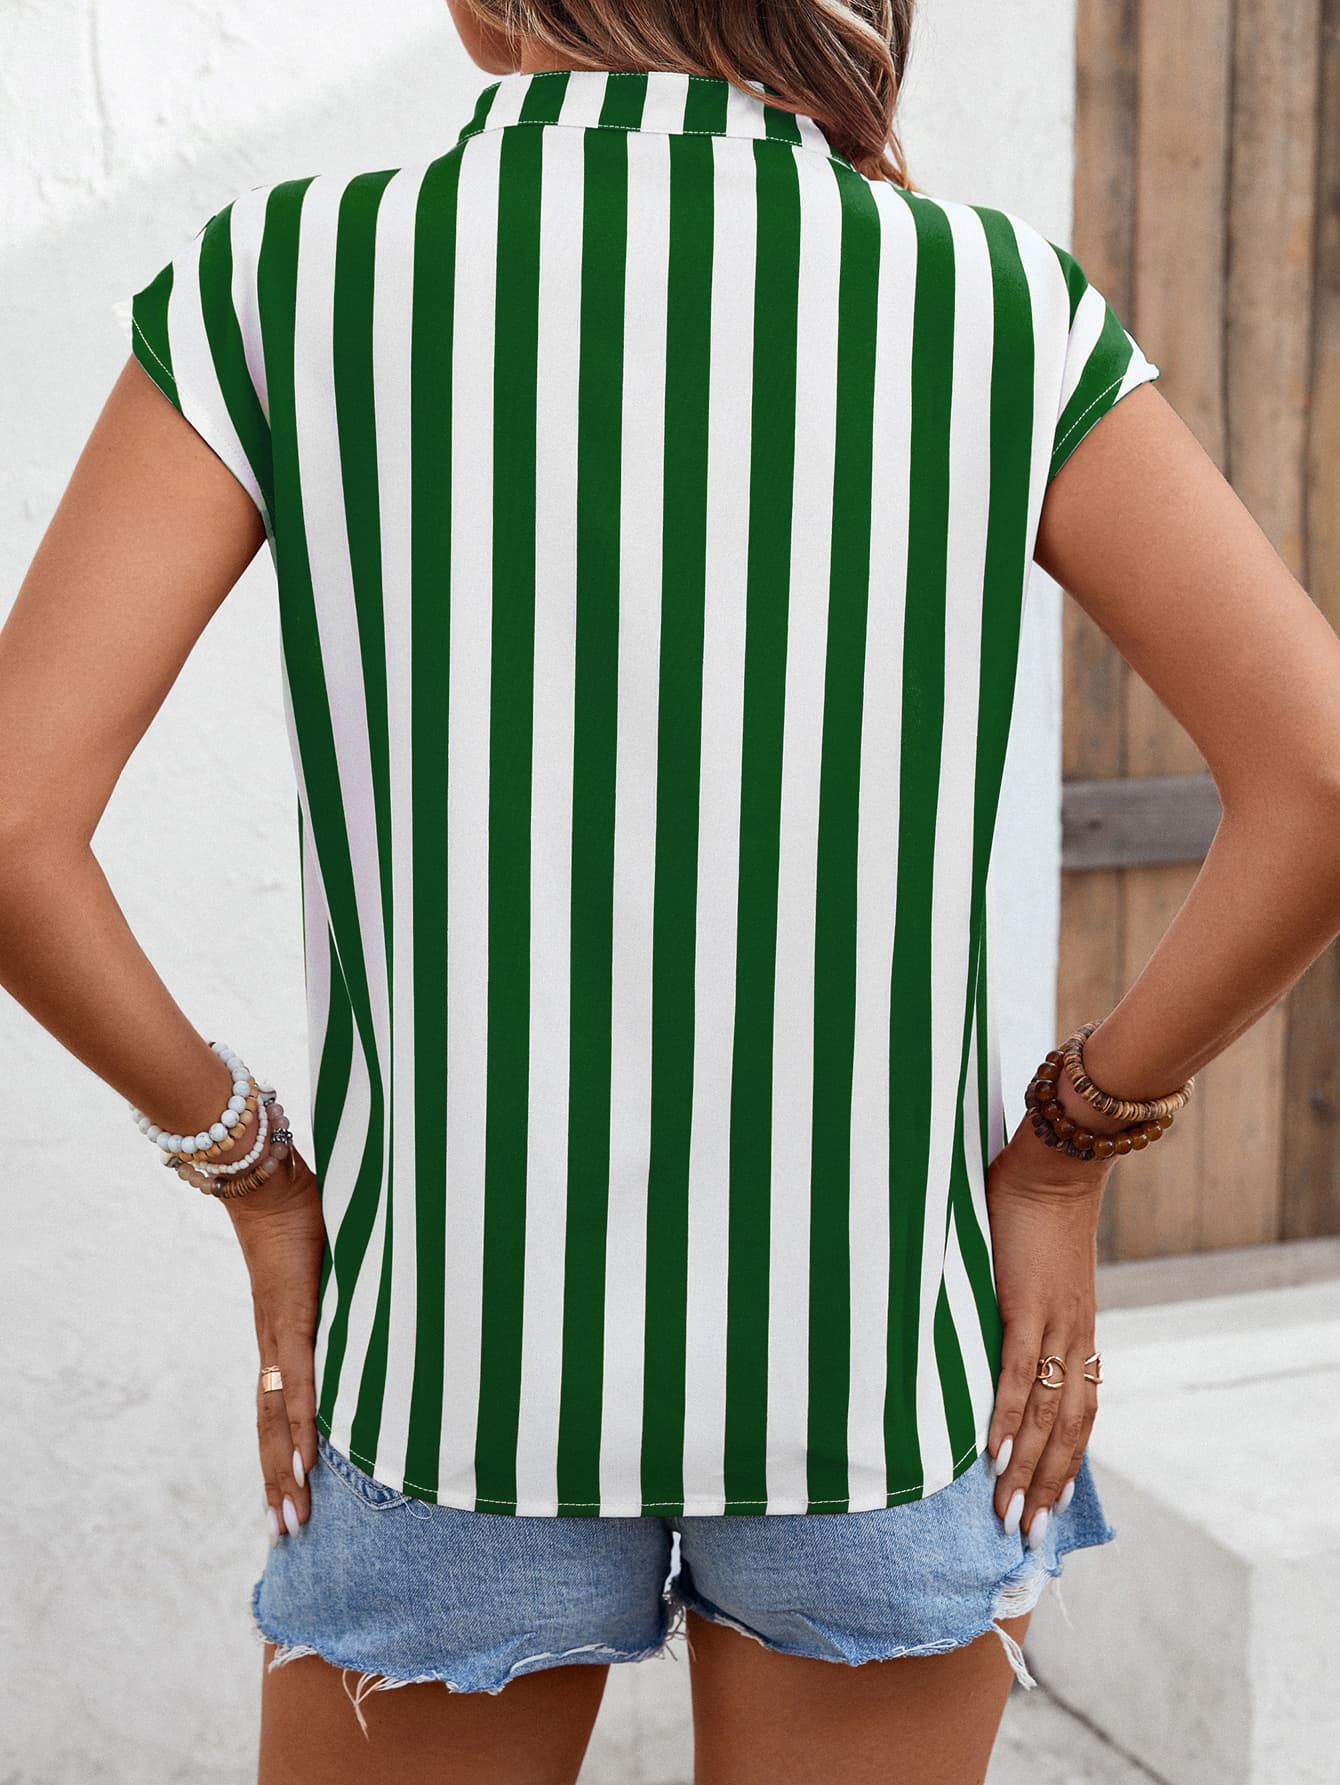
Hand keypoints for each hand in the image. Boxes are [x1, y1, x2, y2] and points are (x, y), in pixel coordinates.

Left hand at [221, 1146, 324, 1544]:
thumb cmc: (301, 1208)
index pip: (279, 1407)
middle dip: (279, 1481)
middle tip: (287, 1532)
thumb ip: (355, 1284)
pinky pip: (301, 1383)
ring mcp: (281, 1334)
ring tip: (292, 1516)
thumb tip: (391, 1293)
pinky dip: (304, 1426)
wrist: (266, 1178)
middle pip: (273, 1427)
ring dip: (284, 1471)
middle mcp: (276, 1344)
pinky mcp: (292, 1318)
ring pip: (280, 1418)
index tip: (290, 1493)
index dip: (280, 1452)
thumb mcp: (336, 1259)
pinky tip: (307, 1460)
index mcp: (284, 1333)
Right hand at [984, 1114, 1110, 1550]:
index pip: (1080, 1414)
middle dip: (1048, 1485)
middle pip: (1071, 1430)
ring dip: (1029, 1468)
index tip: (1045, 1504)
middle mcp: (1075, 1338)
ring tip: (1006, 1510)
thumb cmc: (1034, 1210)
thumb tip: (980, 1335)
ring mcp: (1054, 1324)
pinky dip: (1010, 1418)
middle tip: (1025, 1533)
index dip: (1065, 1463)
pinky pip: (1019, 1374)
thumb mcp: (1033, 1274)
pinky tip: (996, 1453)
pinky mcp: (1028, 1305)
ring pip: (1050, 1415)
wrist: (1055, 1165)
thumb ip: (1016, 1308)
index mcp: (1077, 1333)